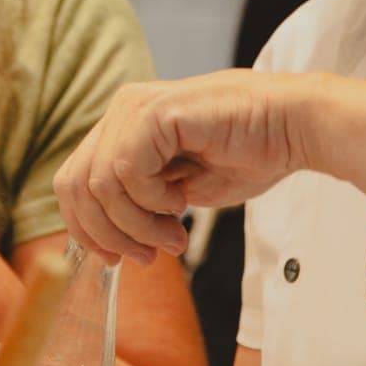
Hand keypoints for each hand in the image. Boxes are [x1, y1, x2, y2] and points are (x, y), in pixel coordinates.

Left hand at [54, 71, 310, 263]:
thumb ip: (140, 205)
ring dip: (136, 225)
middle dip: (107, 234)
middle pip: (75, 185)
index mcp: (122, 126)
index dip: (87, 228)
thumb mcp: (178, 190)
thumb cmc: (246, 155)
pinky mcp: (155, 111)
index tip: (117, 258)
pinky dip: (151, 201)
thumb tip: (110, 239)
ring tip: (174, 234)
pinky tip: (182, 202)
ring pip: (99, 185)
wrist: (292, 127)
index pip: (73, 181)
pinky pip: (127, 172)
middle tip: (148, 256)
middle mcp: (122, 110)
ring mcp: (135, 107)